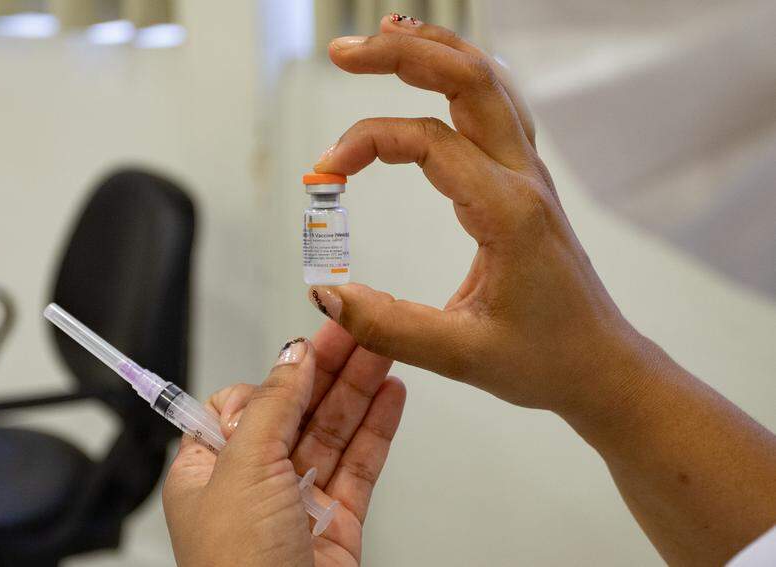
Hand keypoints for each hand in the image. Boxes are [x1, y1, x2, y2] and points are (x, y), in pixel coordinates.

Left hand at [162, 321, 404, 566]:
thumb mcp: (242, 467)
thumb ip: (272, 406)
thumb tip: (292, 355)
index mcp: (210, 469)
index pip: (244, 403)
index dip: (277, 372)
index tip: (309, 338)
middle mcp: (252, 483)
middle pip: (296, 410)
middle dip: (330, 368)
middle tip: (360, 327)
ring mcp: (297, 500)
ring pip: (333, 432)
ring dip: (359, 389)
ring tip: (386, 348)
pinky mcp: (337, 520)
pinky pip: (359, 464)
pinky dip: (377, 429)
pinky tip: (391, 396)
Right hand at [308, 14, 646, 417]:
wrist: (600, 365)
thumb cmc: (545, 360)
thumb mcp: (462, 355)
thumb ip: (388, 325)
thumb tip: (325, 294)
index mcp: (509, 211)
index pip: (428, 142)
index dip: (367, 143)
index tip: (324, 175)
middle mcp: (522, 179)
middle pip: (469, 79)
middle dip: (404, 53)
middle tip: (343, 52)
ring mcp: (528, 175)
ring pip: (488, 82)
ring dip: (436, 51)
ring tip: (384, 35)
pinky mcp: (523, 184)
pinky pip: (496, 107)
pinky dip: (459, 76)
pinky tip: (435, 73)